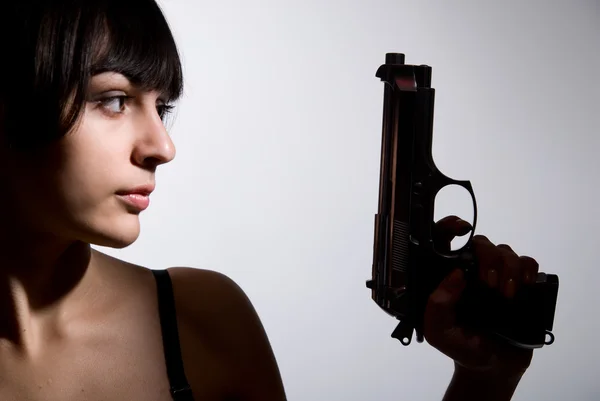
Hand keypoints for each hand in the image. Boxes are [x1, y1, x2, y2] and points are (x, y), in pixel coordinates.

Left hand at [423, 215, 537, 379]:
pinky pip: (527, 262)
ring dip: (508, 269)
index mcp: (446, 276)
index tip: (460, 227)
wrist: (492, 365)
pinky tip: (525, 286)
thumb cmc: (460, 345)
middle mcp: (470, 270)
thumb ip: (437, 305)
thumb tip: (454, 274)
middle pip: (480, 243)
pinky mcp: (519, 283)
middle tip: (488, 285)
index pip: (442, 240)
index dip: (448, 227)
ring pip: (504, 251)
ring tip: (506, 296)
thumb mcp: (438, 331)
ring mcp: (496, 275)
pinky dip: (528, 269)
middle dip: (487, 258)